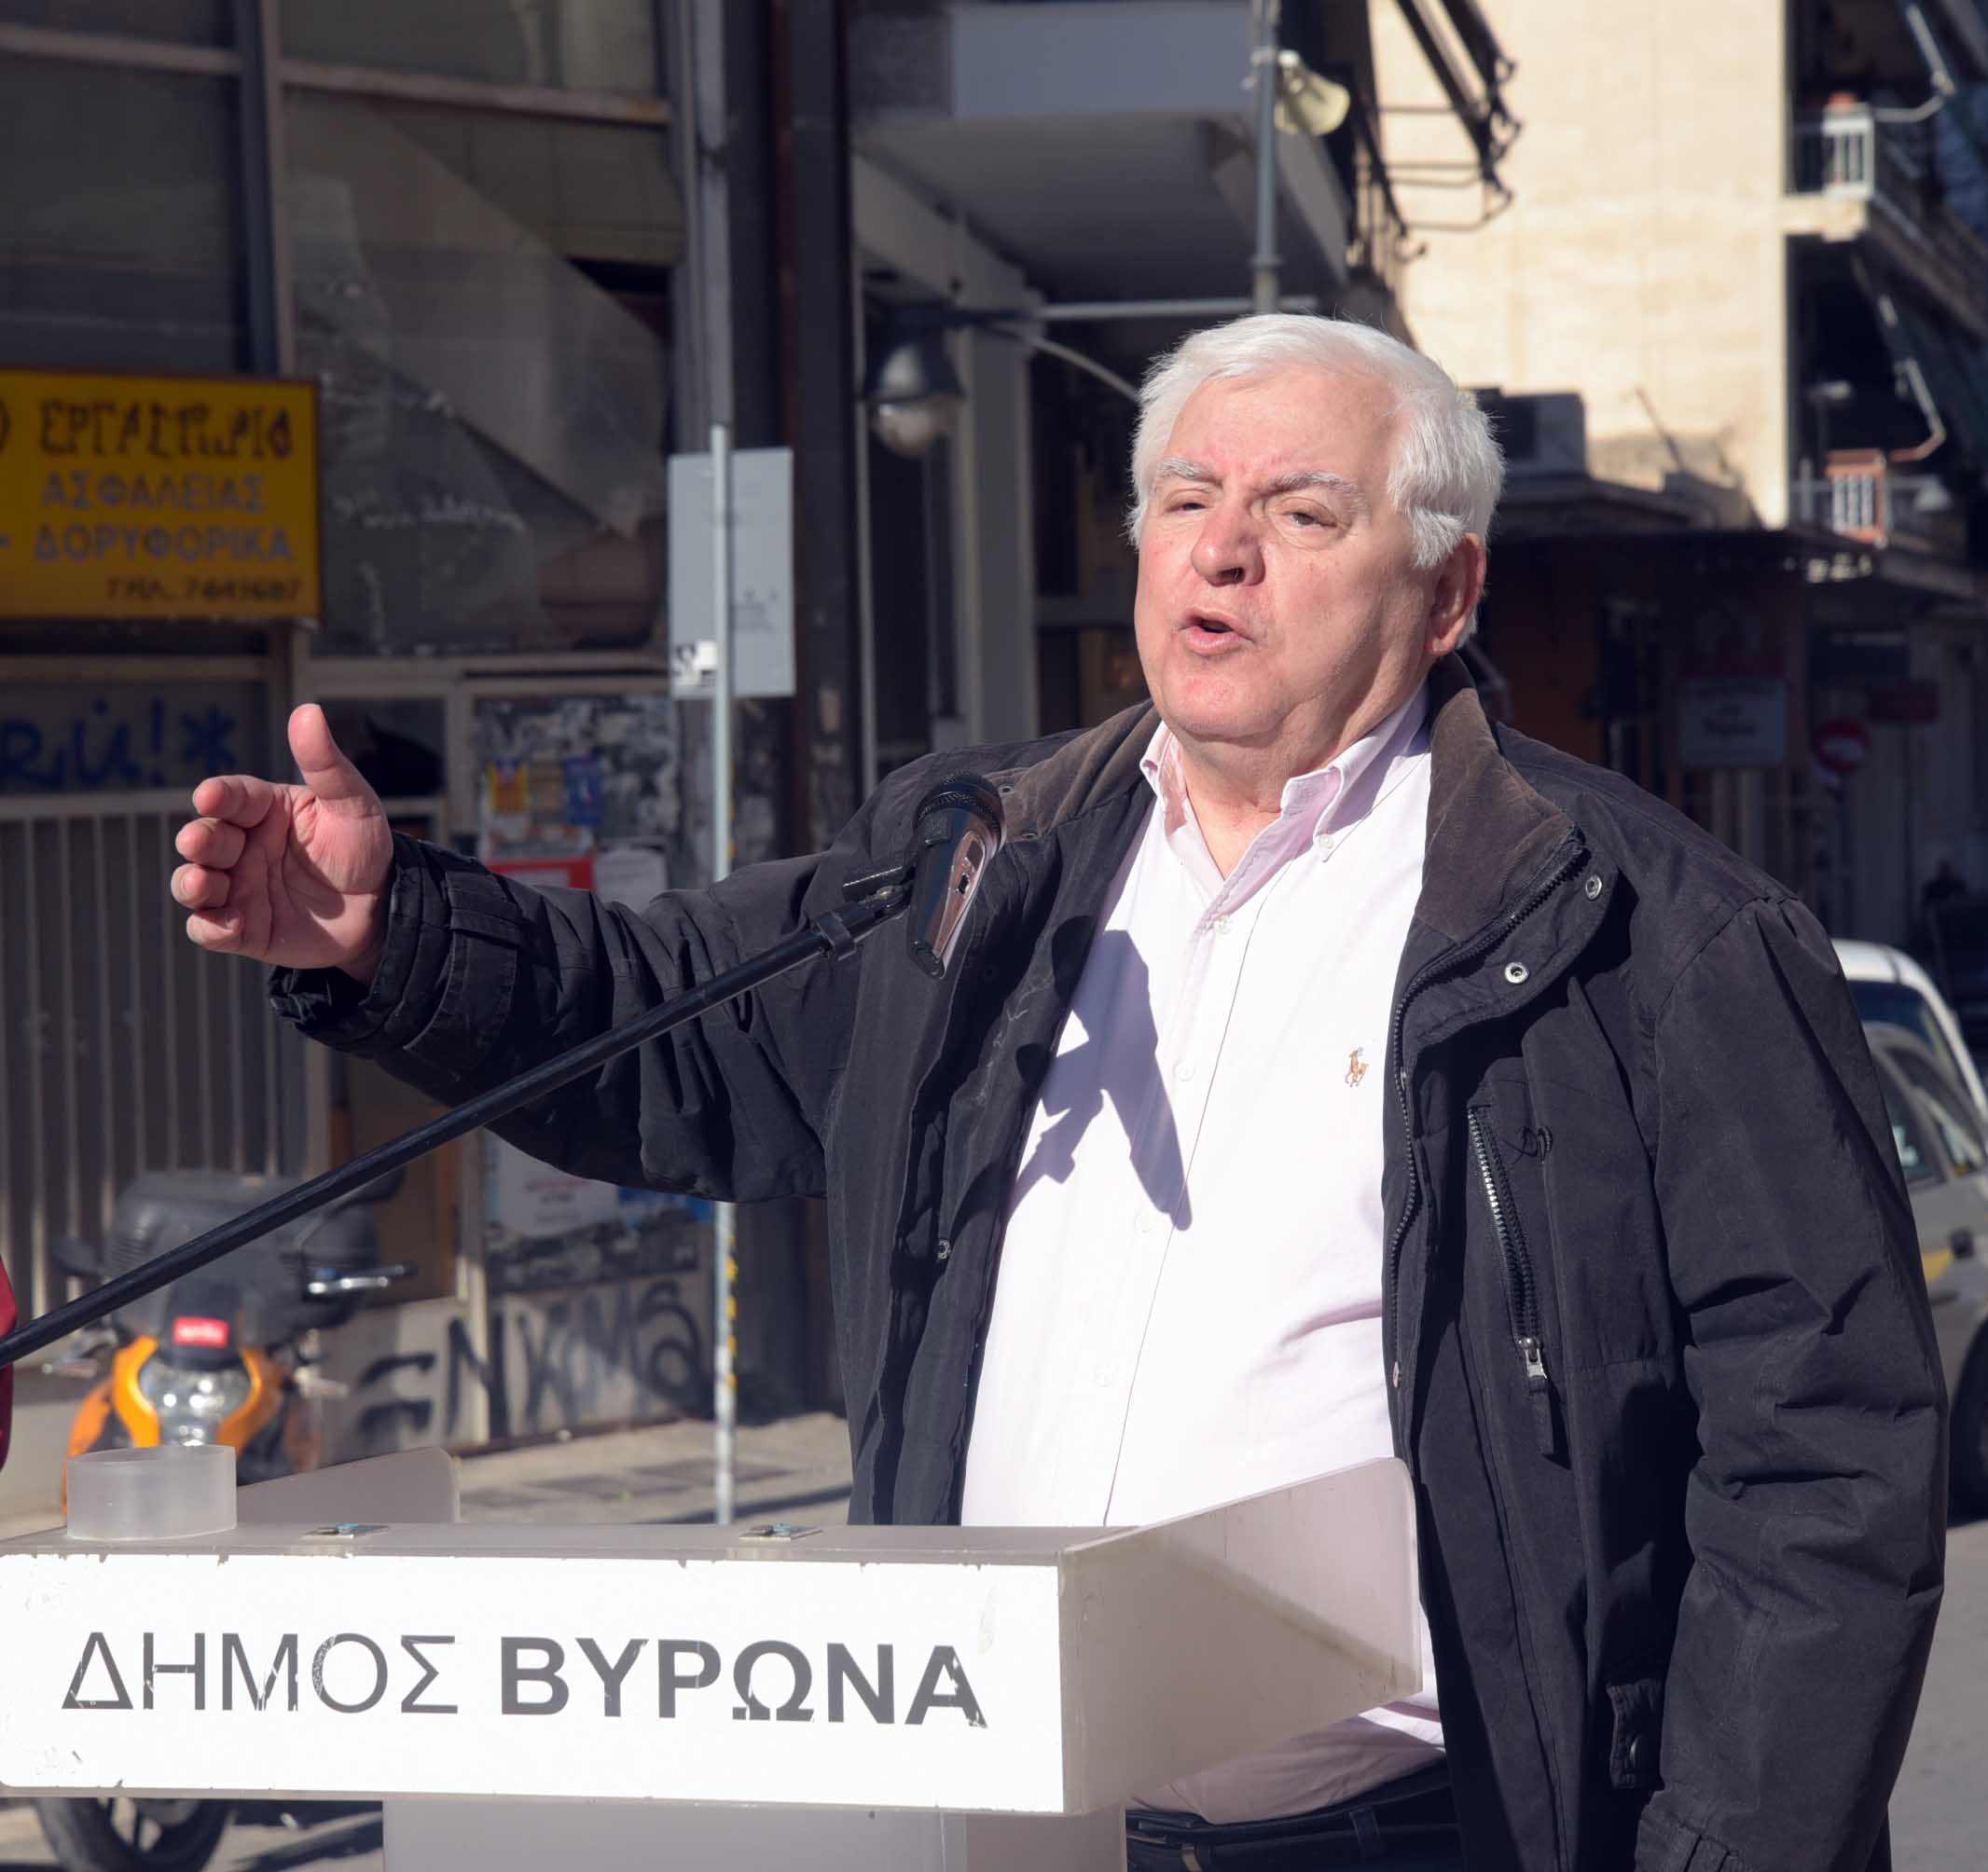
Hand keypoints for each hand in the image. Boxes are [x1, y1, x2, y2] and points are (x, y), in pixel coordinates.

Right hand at [173, 704, 394, 981]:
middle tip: (201, 844)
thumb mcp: (352, 804)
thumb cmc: (364, 848)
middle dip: (197, 840)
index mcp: (264, 810)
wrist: (382, 910)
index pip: (231, 797)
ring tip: (203, 883)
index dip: (217, 796)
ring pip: (194, 883)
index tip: (210, 797)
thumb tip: (307, 711)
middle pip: (203, 839)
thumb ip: (326, 764)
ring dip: (190, 883)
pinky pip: (209, 928)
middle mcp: (242, 846)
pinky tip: (230, 925)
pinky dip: (210, 927)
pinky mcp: (243, 929)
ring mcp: (238, 887)